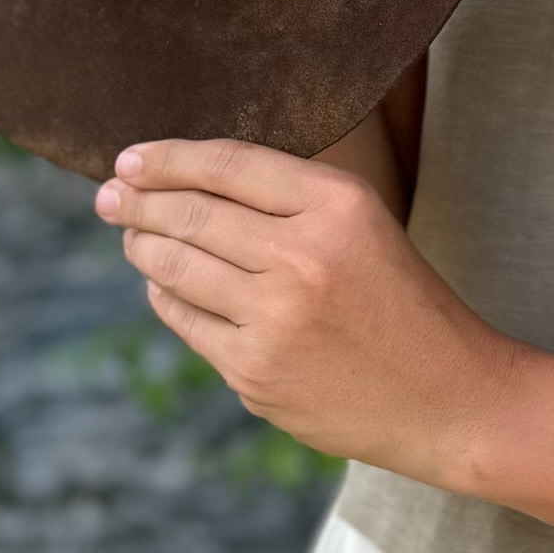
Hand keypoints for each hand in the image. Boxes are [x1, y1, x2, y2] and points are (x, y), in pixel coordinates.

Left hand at [95, 137, 524, 486]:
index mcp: (337, 203)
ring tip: (129, 232)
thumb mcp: (363, 222)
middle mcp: (302, 256)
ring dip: (142, 245)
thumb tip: (191, 182)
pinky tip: (162, 284)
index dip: (169, 157)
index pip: (230, 165)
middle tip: (108, 195)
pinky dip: (165, 295)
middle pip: (192, 214)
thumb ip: (289, 199)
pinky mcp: (254, 373)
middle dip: (138, 201)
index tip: (130, 157)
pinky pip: (186, 320)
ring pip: (176, 267)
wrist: (445, 395)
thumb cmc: (400, 298)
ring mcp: (273, 319)